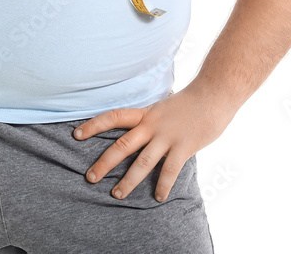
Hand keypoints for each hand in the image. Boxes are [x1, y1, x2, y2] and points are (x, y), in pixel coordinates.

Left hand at [72, 85, 230, 202]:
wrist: (214, 93)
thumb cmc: (190, 102)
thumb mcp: (163, 107)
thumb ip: (151, 120)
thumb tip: (140, 131)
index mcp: (145, 113)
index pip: (113, 117)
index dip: (94, 125)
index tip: (76, 134)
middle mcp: (152, 124)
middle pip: (122, 144)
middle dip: (104, 162)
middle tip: (90, 177)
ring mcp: (167, 136)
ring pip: (142, 161)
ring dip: (128, 180)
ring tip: (117, 195)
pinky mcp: (184, 146)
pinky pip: (170, 170)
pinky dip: (163, 185)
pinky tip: (158, 197)